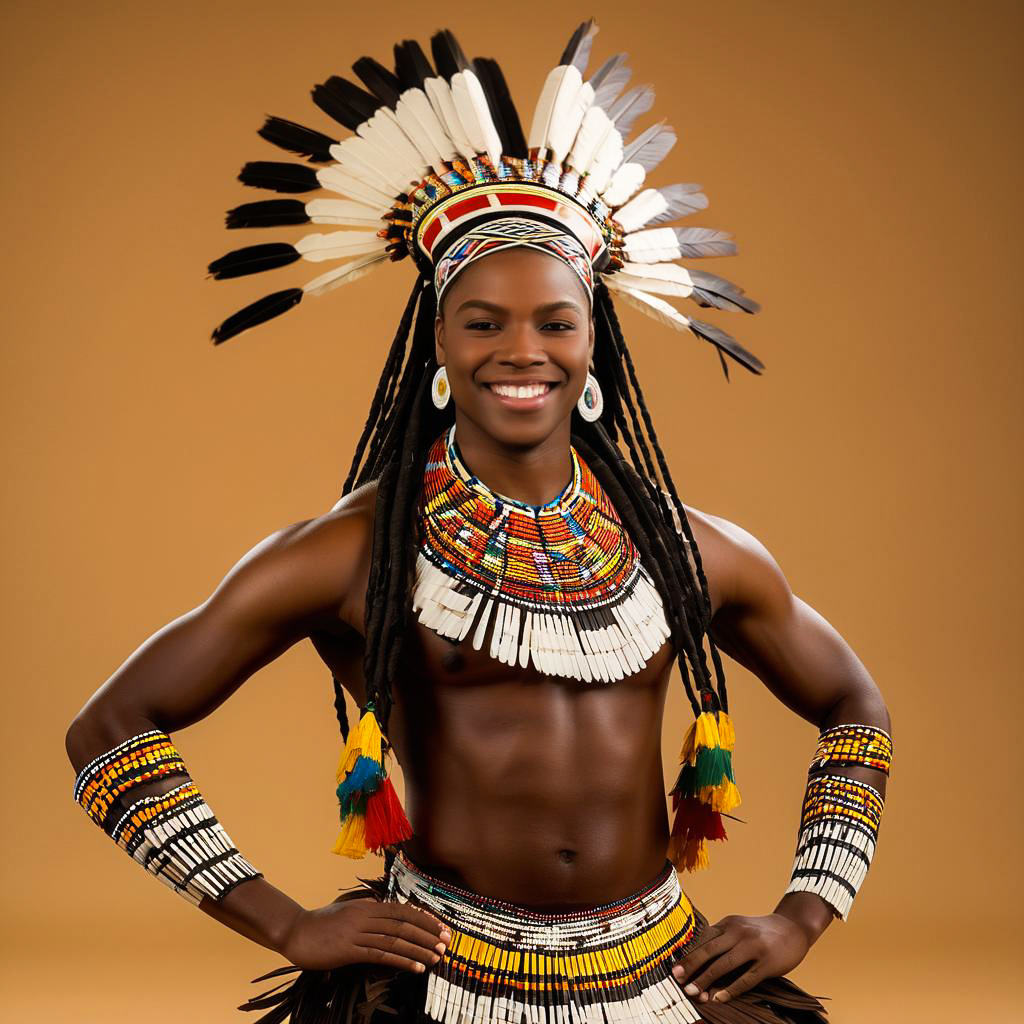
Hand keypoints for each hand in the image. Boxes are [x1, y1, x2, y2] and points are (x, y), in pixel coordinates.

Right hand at [277, 896, 450, 972]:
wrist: (296, 932)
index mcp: (367, 905)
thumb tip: (388, 916)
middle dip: (428, 933)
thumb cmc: (322, 924)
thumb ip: (368, 912)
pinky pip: (382, 955)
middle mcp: (366, 915)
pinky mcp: (350, 950)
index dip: (423, 918)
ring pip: (396, 939)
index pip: (402, 910)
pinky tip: (416, 967)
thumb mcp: (348, 911)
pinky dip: (402, 960)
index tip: (440, 926)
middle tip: (446, 942)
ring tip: (437, 956)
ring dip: (420, 948)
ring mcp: (358, 932)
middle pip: (404, 923)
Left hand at [671, 913, 809, 1004]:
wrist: (793, 928)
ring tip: (694, 993)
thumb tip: (699, 965)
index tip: (675, 970)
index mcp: (728, 924)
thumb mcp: (739, 929)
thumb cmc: (761, 933)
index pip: (703, 940)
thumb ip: (722, 942)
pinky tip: (720, 998)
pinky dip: (731, 989)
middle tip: (678, 980)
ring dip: (706, 980)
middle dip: (692, 967)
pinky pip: (746, 978)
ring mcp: (753, 947)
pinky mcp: (767, 962)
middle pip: (709, 950)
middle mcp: (738, 932)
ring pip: (724, 965)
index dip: (689, 956)